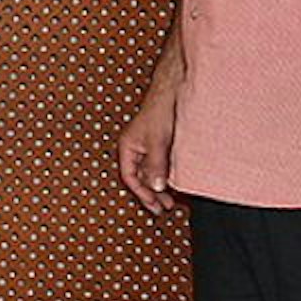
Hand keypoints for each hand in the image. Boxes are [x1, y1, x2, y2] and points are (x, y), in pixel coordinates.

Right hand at [117, 88, 177, 213]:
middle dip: (151, 194)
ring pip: (149, 173)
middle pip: (139, 178)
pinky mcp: (157, 144)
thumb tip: (156, 188)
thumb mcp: (157, 142)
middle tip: (164, 207)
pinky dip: (164, 176)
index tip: (154, 205)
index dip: (141, 193)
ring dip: (159, 187)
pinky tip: (173, 182)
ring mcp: (145, 146)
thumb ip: (155, 165)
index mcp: (127, 147)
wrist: (171, 92)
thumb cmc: (159, 111)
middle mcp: (134, 149)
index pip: (129, 177)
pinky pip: (158, 165)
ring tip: (171, 200)